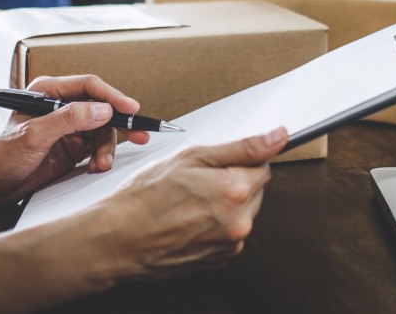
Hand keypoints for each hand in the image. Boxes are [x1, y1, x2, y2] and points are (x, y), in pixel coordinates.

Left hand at [0, 75, 149, 202]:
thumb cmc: (1, 155)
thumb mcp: (34, 134)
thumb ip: (69, 119)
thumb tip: (103, 109)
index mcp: (49, 92)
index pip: (89, 86)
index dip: (112, 96)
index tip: (131, 109)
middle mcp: (62, 106)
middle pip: (102, 109)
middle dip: (119, 124)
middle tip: (141, 136)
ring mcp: (69, 127)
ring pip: (103, 130)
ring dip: (108, 147)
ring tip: (102, 164)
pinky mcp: (73, 146)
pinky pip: (97, 147)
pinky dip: (101, 157)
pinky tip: (97, 168)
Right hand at [80, 127, 288, 282]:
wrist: (118, 238)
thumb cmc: (146, 196)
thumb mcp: (192, 157)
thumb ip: (242, 148)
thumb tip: (277, 137)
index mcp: (235, 191)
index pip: (263, 166)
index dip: (237, 161)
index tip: (216, 165)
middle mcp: (239, 222)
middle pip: (254, 190)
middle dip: (233, 182)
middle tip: (196, 183)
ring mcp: (230, 244)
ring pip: (242, 212)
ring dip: (226, 205)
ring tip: (189, 203)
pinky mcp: (220, 258)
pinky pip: (230, 233)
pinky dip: (216, 225)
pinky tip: (189, 220)